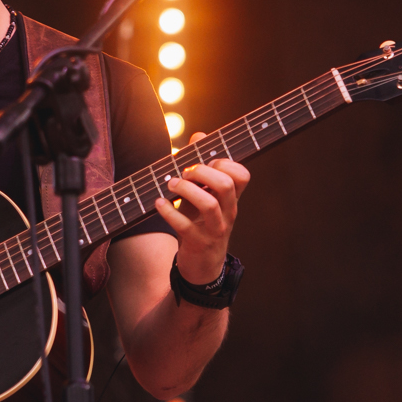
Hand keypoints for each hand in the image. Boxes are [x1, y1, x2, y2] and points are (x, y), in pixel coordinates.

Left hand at [154, 133, 250, 285]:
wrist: (202, 266)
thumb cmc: (202, 224)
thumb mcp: (204, 196)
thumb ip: (202, 167)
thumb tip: (199, 134)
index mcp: (231, 200)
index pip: (243, 175)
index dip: (225, 163)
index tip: (206, 162)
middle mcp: (227, 213)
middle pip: (226, 185)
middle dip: (203, 172)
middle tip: (185, 172)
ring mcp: (214, 229)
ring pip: (209, 204)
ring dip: (187, 189)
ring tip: (171, 184)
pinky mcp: (198, 243)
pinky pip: (184, 225)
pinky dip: (168, 211)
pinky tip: (158, 203)